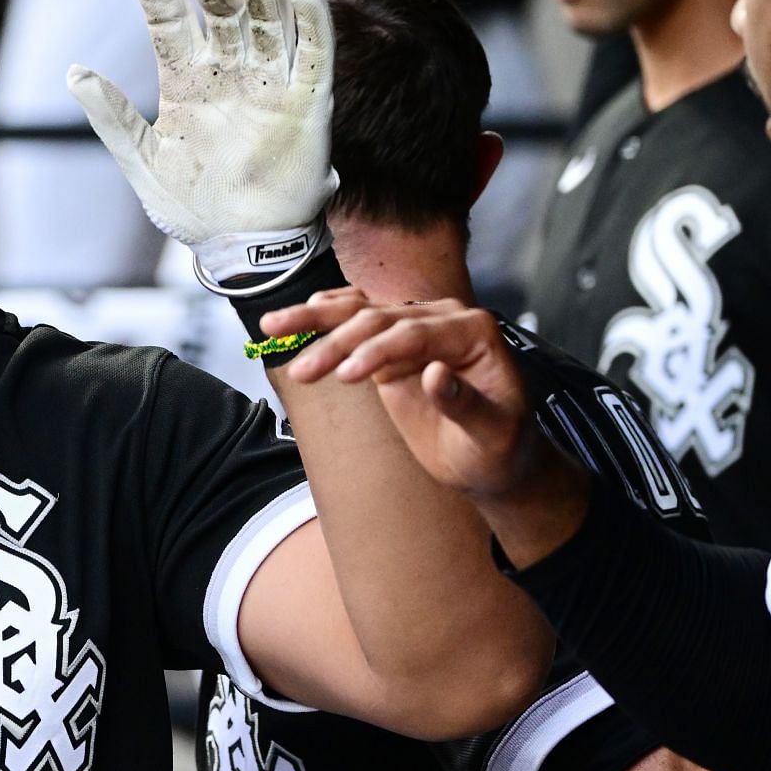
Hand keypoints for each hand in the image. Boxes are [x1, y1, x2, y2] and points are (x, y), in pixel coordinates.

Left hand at [67, 0, 336, 291]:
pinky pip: (315, 55)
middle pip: (225, 16)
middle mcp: (229, 74)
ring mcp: (270, 85)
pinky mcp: (307, 104)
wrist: (241, 247)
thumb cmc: (190, 206)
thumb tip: (73, 72)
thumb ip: (114, 118)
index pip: (172, 27)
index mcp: (186, 82)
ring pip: (269, 25)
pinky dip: (313, 22)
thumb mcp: (144, 162)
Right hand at [269, 289, 546, 497]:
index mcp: (474, 332)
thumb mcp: (492, 434)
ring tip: (271, 328)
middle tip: (301, 372)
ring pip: (359, 312)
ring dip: (314, 322)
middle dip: (336, 343)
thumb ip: (466, 404)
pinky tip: (296, 317)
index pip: (415, 332)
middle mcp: (444, 319)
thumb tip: (435, 373)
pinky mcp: (393, 343)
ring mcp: (415, 326)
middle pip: (380, 318)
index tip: (346, 376)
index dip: (378, 352)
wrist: (492, 458)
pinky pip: (355, 320)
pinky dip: (324, 317)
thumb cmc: (499, 449)